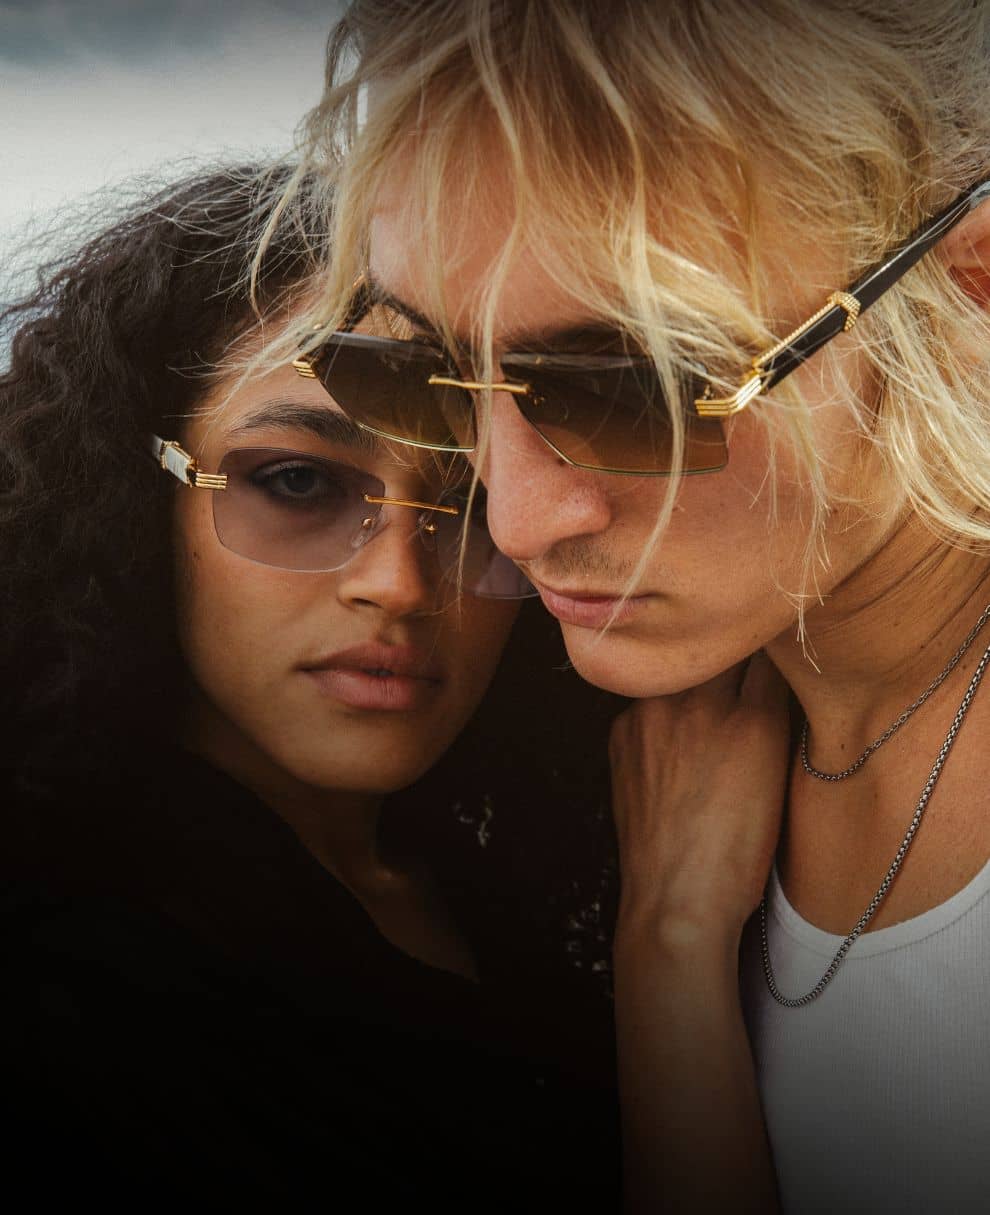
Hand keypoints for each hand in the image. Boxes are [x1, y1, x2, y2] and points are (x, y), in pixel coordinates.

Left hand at [609, 651, 790, 949]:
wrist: (674, 897)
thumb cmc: (739, 854)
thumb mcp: (778, 779)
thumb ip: (775, 715)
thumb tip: (772, 672)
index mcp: (752, 721)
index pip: (772, 651)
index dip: (778, 647)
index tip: (782, 645)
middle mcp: (698, 706)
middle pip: (723, 649)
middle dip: (737, 652)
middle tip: (748, 662)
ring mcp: (651, 714)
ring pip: (683, 671)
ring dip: (697, 679)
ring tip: (707, 710)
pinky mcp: (621, 730)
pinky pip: (651, 700)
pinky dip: (665, 708)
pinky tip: (676, 741)